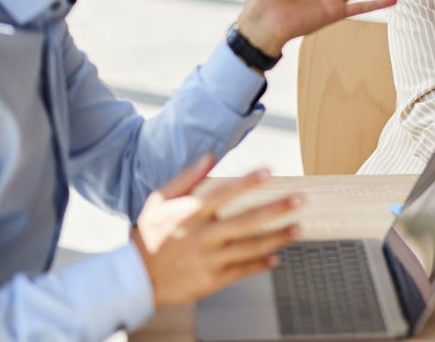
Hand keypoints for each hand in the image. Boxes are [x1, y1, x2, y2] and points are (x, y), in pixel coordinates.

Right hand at [133, 155, 303, 306]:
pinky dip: (260, 265)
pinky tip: (276, 258)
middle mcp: (202, 236)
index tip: (269, 170)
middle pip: (246, 221)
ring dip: (277, 238)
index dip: (247, 181)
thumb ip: (187, 178)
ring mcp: (209, 260)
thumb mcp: (159, 202)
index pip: (224, 194)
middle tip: (300, 200)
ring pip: (250, 247)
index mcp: (190, 214)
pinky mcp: (212, 280)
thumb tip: (210, 155)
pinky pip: (242, 271)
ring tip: (298, 228)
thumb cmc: (149, 236)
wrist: (135, 280)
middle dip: (276, 210)